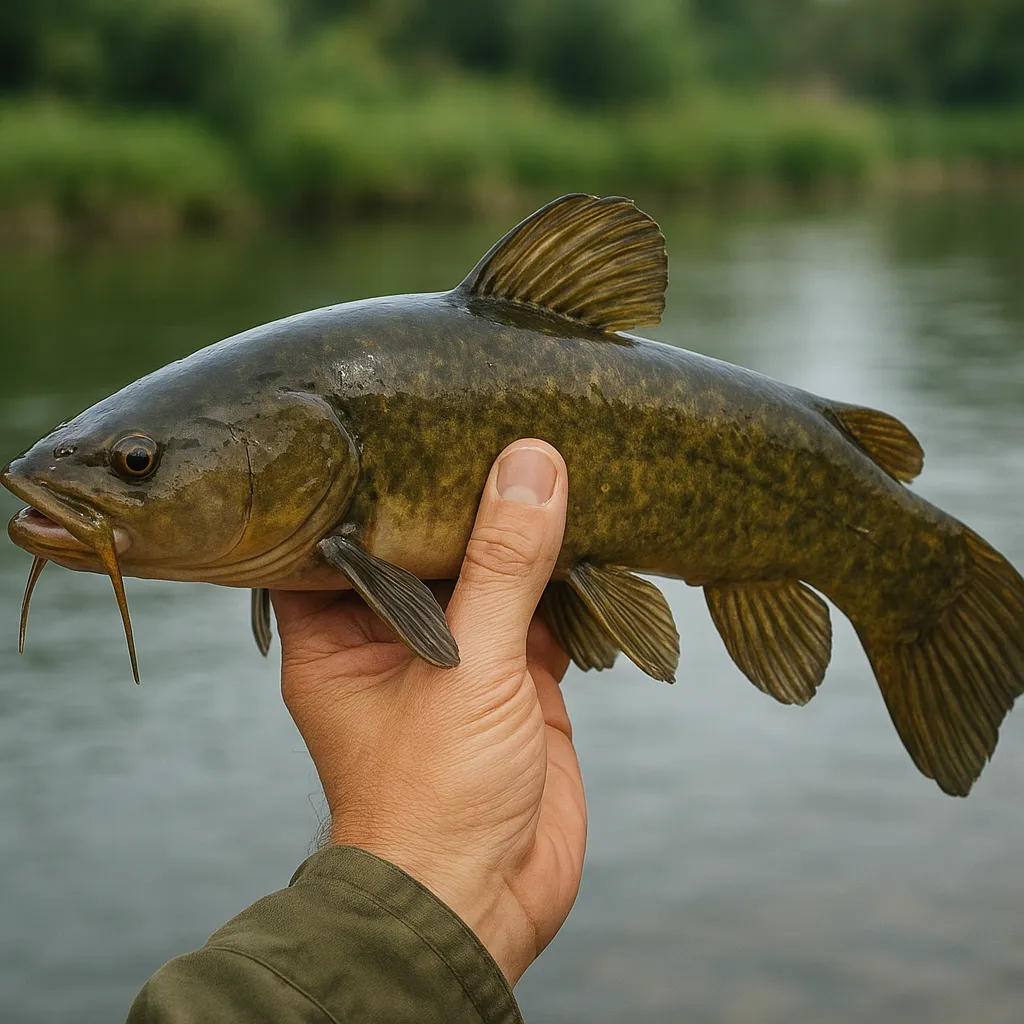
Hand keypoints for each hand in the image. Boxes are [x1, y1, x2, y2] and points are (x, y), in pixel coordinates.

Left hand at [272, 439, 586, 983]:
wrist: (482, 905)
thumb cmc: (434, 798)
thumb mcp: (467, 666)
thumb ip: (503, 565)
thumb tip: (534, 463)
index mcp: (341, 627)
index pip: (350, 524)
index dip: (378, 471)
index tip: (418, 412)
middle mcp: (396, 634)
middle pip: (433, 542)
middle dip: (473, 497)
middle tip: (510, 426)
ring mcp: (459, 658)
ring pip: (494, 574)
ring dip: (530, 536)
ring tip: (564, 467)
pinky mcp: (515, 682)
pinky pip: (543, 614)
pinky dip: (570, 585)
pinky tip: (596, 542)